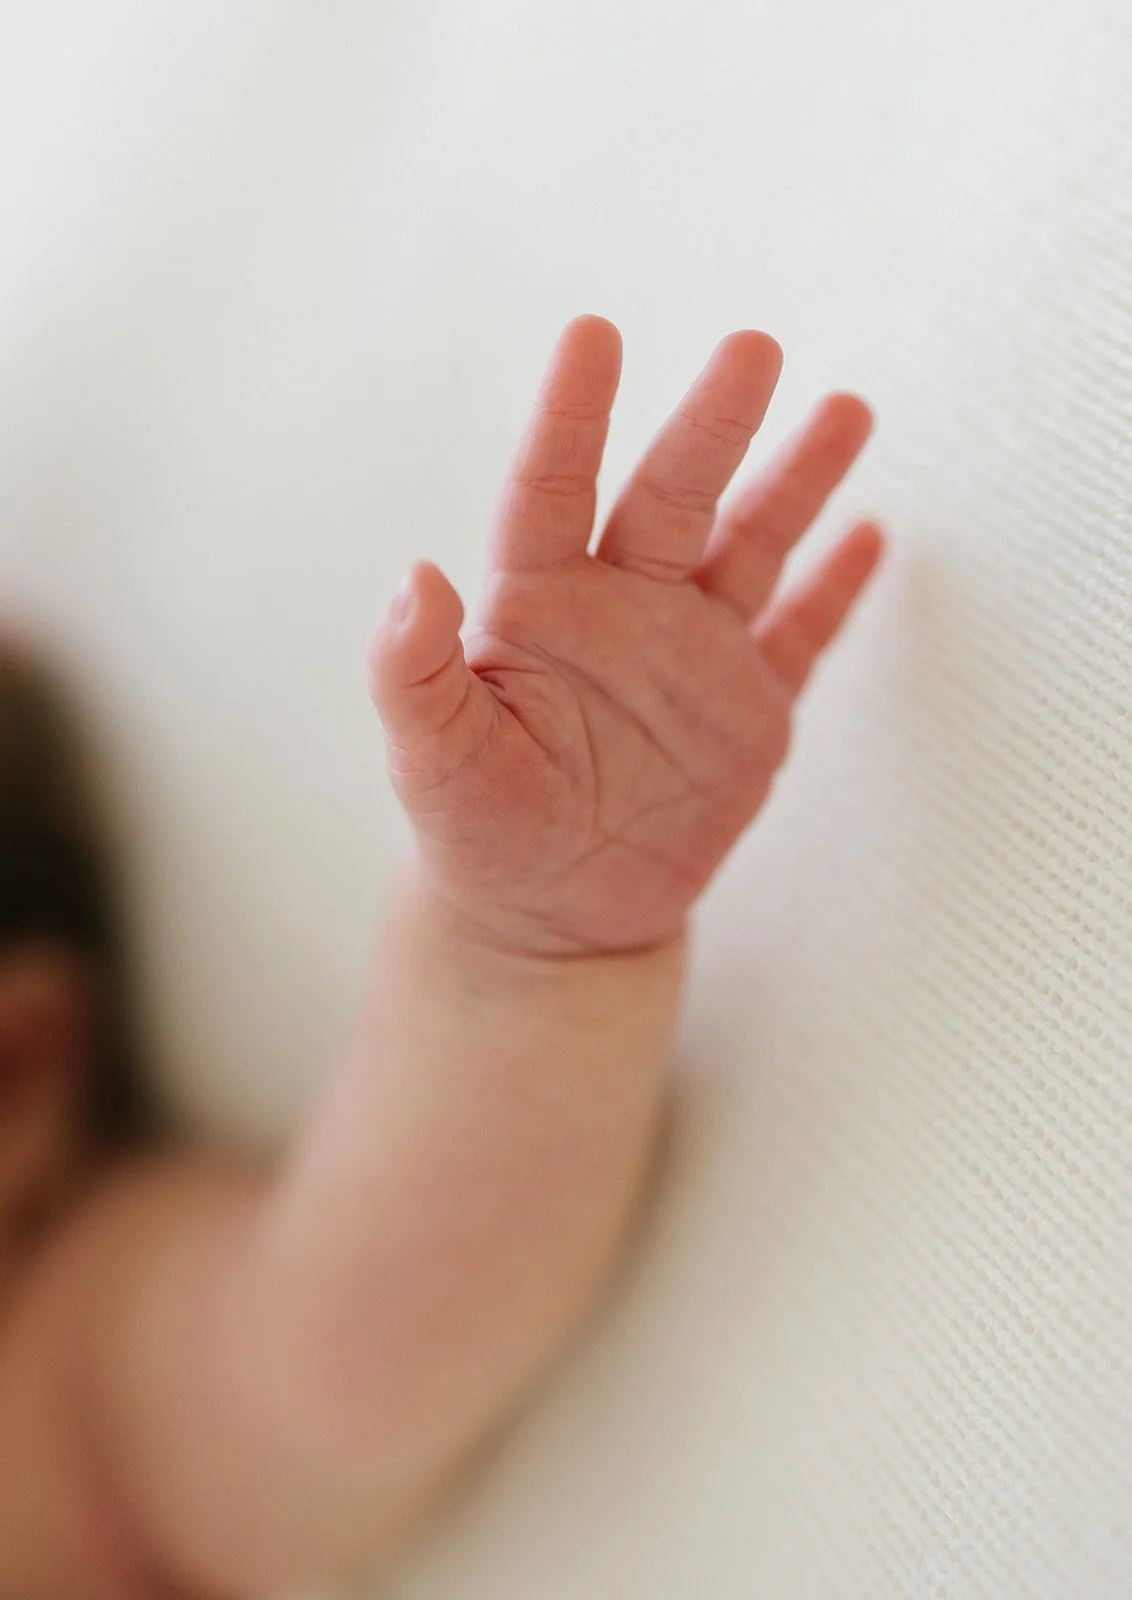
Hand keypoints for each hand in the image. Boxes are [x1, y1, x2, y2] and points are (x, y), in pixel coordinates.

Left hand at [367, 316, 882, 956]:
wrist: (554, 911)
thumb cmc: (479, 830)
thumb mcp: (433, 762)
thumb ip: (413, 674)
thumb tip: (413, 577)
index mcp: (539, 603)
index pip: (553, 489)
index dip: (571, 417)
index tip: (594, 336)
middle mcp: (623, 607)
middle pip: (674, 497)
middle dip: (714, 425)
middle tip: (751, 349)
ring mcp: (693, 654)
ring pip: (751, 547)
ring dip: (797, 482)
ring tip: (845, 410)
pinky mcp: (749, 711)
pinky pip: (801, 638)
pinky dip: (836, 591)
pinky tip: (870, 535)